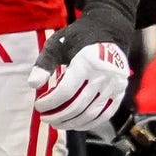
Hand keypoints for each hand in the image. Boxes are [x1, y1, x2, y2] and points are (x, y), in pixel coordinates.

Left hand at [28, 14, 132, 130]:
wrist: (110, 30)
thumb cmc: (80, 37)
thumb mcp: (58, 44)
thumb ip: (44, 63)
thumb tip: (34, 84)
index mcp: (87, 61)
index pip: (65, 92)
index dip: (49, 103)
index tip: (39, 104)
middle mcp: (104, 74)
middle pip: (77, 105)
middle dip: (57, 115)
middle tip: (45, 116)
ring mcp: (115, 83)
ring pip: (90, 113)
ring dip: (71, 123)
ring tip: (57, 122)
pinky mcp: (120, 90)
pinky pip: (106, 113)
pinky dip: (90, 123)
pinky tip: (76, 124)